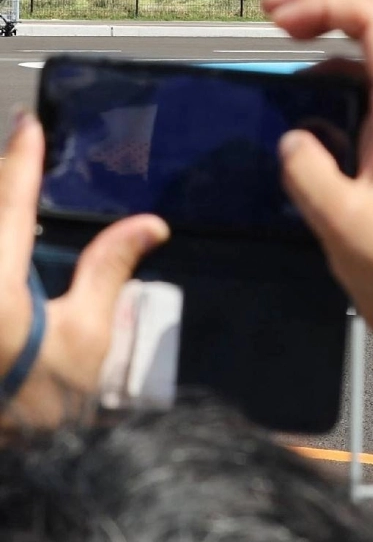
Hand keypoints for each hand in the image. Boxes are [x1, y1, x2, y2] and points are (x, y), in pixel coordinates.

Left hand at [0, 112, 167, 424]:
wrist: (15, 459)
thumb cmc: (43, 405)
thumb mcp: (89, 337)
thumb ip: (108, 270)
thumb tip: (147, 224)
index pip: (12, 203)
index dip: (23, 159)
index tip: (30, 123)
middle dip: (4, 185)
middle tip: (21, 151)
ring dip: (5, 219)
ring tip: (20, 200)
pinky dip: (5, 246)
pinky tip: (17, 255)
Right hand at [266, 0, 372, 346]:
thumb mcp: (338, 218)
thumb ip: (306, 165)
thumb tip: (293, 135)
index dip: (325, 0)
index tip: (274, 16)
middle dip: (328, 2)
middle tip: (271, 13)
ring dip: (332, 30)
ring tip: (281, 36)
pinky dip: (339, 67)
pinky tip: (303, 91)